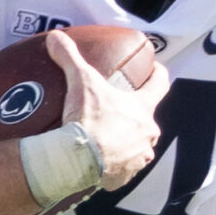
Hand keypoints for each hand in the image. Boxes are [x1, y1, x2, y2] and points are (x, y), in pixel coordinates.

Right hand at [53, 30, 169, 189]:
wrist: (77, 160)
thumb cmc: (88, 119)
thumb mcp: (80, 81)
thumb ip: (69, 57)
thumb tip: (55, 36)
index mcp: (142, 109)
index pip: (160, 85)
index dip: (158, 74)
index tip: (154, 69)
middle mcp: (147, 135)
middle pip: (146, 121)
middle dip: (134, 116)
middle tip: (115, 111)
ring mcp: (137, 159)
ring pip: (136, 148)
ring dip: (125, 143)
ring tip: (105, 140)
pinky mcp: (123, 178)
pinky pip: (120, 170)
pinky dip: (111, 166)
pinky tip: (97, 161)